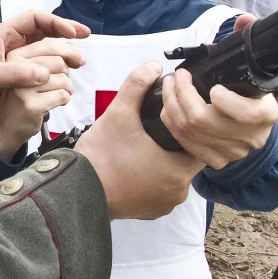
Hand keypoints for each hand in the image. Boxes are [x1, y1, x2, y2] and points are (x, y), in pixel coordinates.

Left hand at [0, 10, 87, 122]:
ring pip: (43, 49)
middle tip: (85, 40)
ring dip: (62, 52)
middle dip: (66, 34)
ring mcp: (14, 58)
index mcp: (4, 35)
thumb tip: (46, 74)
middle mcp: (11, 43)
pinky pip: (38, 66)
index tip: (74, 33)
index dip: (57, 22)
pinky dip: (53, 68)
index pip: (36, 19)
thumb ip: (17, 74)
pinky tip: (64, 75)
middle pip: (44, 31)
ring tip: (79, 61)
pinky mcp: (14, 74)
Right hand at [0, 40, 74, 160]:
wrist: (5, 126)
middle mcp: (17, 69)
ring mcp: (23, 88)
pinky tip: (57, 103)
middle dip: (67, 74)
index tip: (79, 61)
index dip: (69, 52)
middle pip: (58, 62)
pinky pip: (61, 95)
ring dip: (68, 89)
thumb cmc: (22, 98)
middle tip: (62, 84)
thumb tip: (76, 55)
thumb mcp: (29, 73)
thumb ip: (48, 60)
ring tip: (58, 95)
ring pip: (62, 79)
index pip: (49, 46)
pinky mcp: (30, 105)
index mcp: (16, 56)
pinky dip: (65, 99)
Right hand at [75, 63, 202, 219]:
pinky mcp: (149, 212)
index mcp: (179, 170)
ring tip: (146, 145)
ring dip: (165, 162)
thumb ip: (137, 85)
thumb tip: (153, 66)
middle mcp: (177, 193)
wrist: (76, 191)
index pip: (201, 145)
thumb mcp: (119, 113)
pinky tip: (138, 163)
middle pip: (188, 160)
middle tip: (158, 128)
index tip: (177, 118)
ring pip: (174, 176)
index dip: (191, 128)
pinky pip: (160, 190)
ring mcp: (163, 205)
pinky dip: (153, 178)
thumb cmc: (101, 156)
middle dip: (176, 144)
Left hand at [160, 69, 276, 169]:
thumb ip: (238, 77)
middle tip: (177, 76)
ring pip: (189, 130)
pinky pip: (185, 141)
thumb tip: (212, 66)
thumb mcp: (253, 82)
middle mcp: (251, 138)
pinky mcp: (216, 160)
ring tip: (169, 86)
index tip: (214, 87)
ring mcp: (232, 153)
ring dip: (171, 103)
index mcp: (266, 115)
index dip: (225, 100)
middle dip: (182, 92)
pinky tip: (169, 106)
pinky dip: (171, 121)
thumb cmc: (250, 94)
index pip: (246, 113)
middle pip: (205, 120)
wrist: (255, 123)